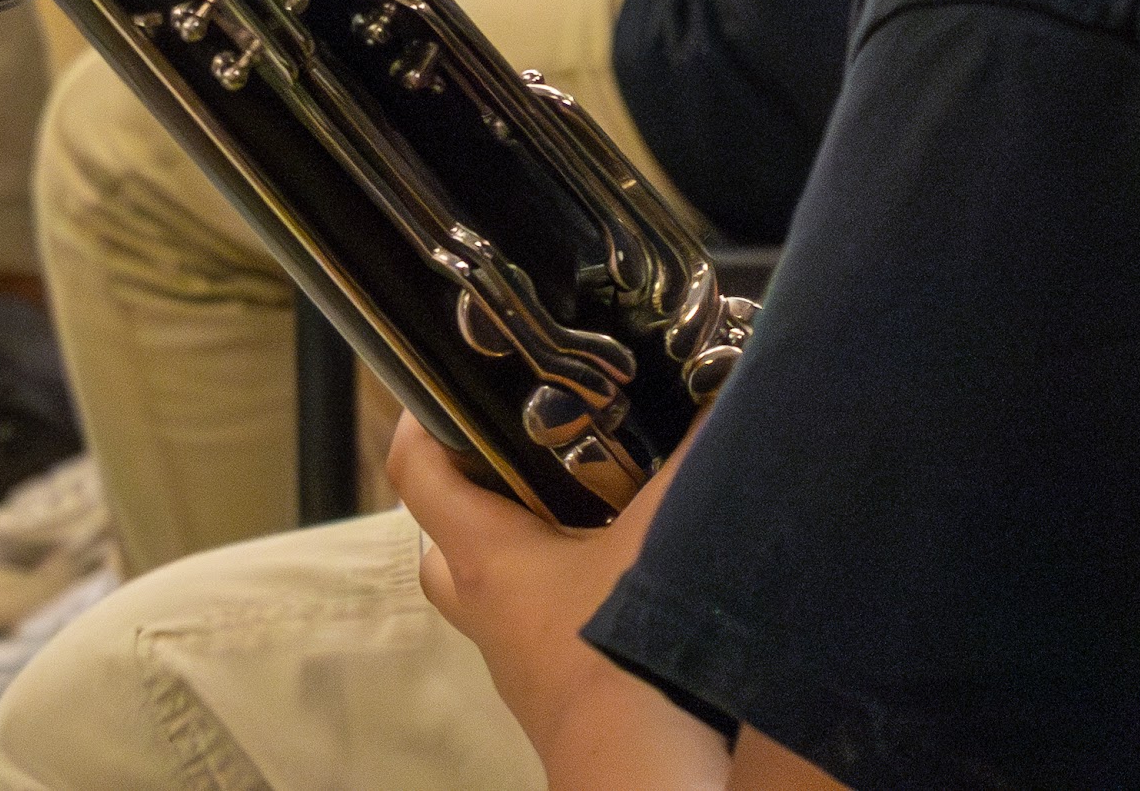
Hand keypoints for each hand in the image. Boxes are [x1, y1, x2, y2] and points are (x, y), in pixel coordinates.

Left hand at [391, 415, 698, 788]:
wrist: (640, 770)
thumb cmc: (626, 654)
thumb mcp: (662, 536)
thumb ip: (690, 461)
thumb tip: (724, 392)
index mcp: (485, 558)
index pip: (415, 473)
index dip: (420, 422)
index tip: (445, 387)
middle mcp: (486, 609)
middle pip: (443, 543)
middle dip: (471, 496)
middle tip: (520, 458)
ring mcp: (514, 658)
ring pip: (489, 592)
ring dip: (521, 553)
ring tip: (581, 510)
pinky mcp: (551, 690)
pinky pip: (537, 630)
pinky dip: (563, 599)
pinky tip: (616, 578)